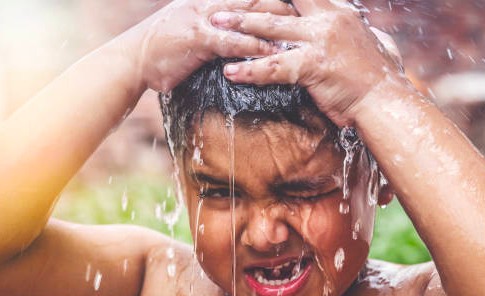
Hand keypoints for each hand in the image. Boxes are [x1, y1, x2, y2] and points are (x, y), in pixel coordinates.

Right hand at [124, 0, 295, 91]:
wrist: (130, 59)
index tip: (301, 4)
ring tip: (304, 31)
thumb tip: (237, 35)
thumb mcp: (192, 32)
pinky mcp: (198, 39)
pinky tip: (274, 53)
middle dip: (284, 4)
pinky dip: (254, 46)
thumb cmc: (162, 50)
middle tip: (313, 12)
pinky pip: (232, 41)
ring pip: (248, 15)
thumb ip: (216, 30)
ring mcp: (203, 18)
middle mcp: (209, 3)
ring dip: (278, 22)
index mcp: (210, 1)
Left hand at [211, 0, 405, 125]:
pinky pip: (275, 67)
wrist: (386, 100)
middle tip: (224, 1)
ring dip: (240, 24)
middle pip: (281, 3)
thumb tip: (362, 28)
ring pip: (271, 28)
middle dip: (251, 1)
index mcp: (339, 13)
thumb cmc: (381, 77)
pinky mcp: (314, 65)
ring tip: (215, 25)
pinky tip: (230, 72)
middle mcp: (327, 20)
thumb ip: (361, 32)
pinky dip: (251, 70)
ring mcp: (320, 40)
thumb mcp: (376, 44)